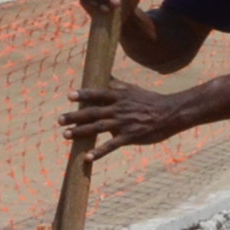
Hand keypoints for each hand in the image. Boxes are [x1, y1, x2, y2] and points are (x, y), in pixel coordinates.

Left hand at [62, 80, 181, 158]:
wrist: (170, 114)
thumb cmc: (149, 100)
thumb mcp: (132, 89)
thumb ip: (115, 83)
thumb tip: (102, 73)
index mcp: (119, 96)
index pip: (98, 94)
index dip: (84, 94)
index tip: (70, 96)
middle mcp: (119, 109)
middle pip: (93, 112)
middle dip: (75, 116)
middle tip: (59, 120)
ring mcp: (124, 123)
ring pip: (98, 128)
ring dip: (81, 132)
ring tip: (66, 135)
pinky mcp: (130, 137)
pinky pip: (112, 145)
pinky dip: (99, 152)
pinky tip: (87, 157)